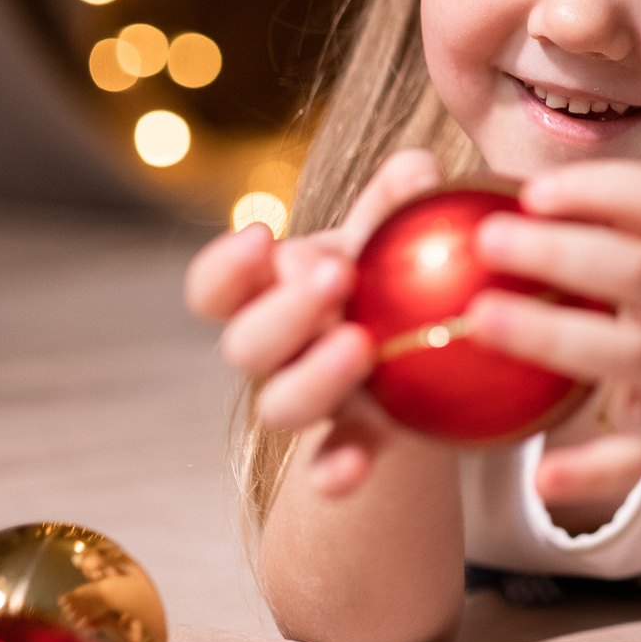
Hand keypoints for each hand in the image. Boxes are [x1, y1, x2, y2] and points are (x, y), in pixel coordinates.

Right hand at [183, 149, 444, 494]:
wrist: (426, 342)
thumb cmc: (388, 268)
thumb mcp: (391, 228)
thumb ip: (401, 194)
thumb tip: (420, 171)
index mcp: (271, 290)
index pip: (214, 287)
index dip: (224, 266)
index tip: (259, 235)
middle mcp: (277, 349)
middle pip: (244, 346)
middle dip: (285, 311)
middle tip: (336, 275)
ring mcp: (310, 398)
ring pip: (277, 408)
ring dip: (312, 379)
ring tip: (361, 344)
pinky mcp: (353, 439)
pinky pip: (328, 465)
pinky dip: (335, 470)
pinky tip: (356, 468)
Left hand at [467, 161, 640, 503]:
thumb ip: (623, 224)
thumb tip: (506, 189)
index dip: (598, 189)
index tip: (531, 192)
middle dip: (562, 252)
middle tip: (487, 240)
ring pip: (633, 354)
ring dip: (555, 336)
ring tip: (482, 320)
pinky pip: (639, 454)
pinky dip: (592, 470)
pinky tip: (540, 475)